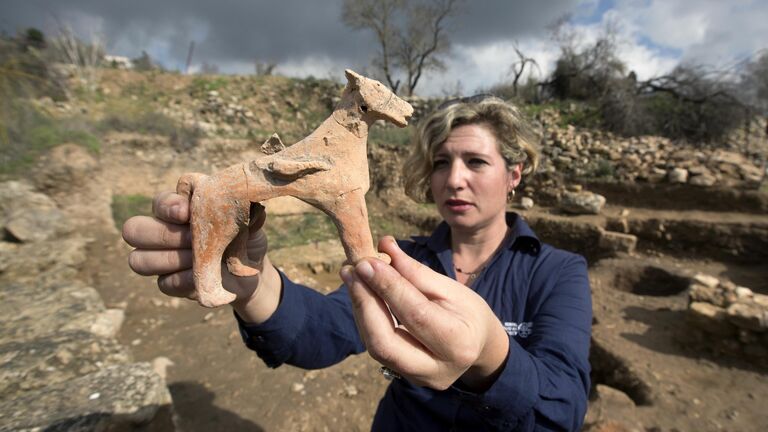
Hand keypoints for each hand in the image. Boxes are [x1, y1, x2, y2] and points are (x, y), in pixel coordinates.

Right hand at [122, 191, 269, 305]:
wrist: (252, 271)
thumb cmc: (246, 238)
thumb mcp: (251, 224)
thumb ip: (248, 214)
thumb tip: (254, 208)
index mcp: (181, 208)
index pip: (160, 202)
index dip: (168, 206)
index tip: (187, 212)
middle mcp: (164, 230)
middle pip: (134, 229)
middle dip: (162, 234)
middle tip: (192, 239)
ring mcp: (163, 259)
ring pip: (138, 259)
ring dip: (169, 259)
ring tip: (197, 259)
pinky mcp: (170, 282)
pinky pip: (163, 283)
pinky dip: (182, 281)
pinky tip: (200, 278)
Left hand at [340, 237, 509, 390]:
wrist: (479, 347)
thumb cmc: (468, 312)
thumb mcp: (451, 288)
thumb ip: (415, 272)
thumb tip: (384, 246)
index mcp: (458, 343)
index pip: (415, 314)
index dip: (388, 287)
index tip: (368, 262)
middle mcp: (436, 369)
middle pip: (385, 343)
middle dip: (365, 304)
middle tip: (351, 270)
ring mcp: (418, 377)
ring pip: (376, 347)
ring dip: (360, 309)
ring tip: (351, 276)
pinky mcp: (403, 376)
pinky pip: (378, 347)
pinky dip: (367, 318)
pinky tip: (361, 294)